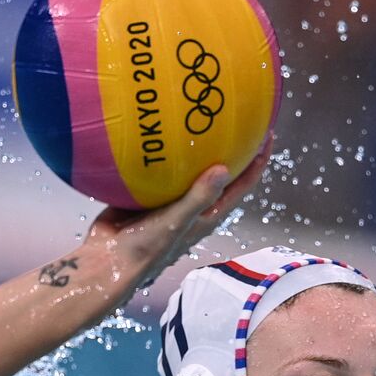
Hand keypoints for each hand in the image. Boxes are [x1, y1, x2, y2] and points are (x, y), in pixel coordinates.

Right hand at [82, 135, 272, 289]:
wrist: (108, 259)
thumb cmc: (146, 248)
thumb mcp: (176, 222)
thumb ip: (199, 197)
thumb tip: (224, 169)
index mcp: (208, 213)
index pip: (242, 185)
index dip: (258, 161)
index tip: (268, 133)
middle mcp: (194, 205)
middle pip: (221, 172)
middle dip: (232, 147)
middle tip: (237, 116)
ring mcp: (171, 199)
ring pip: (189, 168)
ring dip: (196, 146)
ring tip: (198, 116)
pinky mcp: (148, 194)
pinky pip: (159, 168)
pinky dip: (161, 152)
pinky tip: (157, 130)